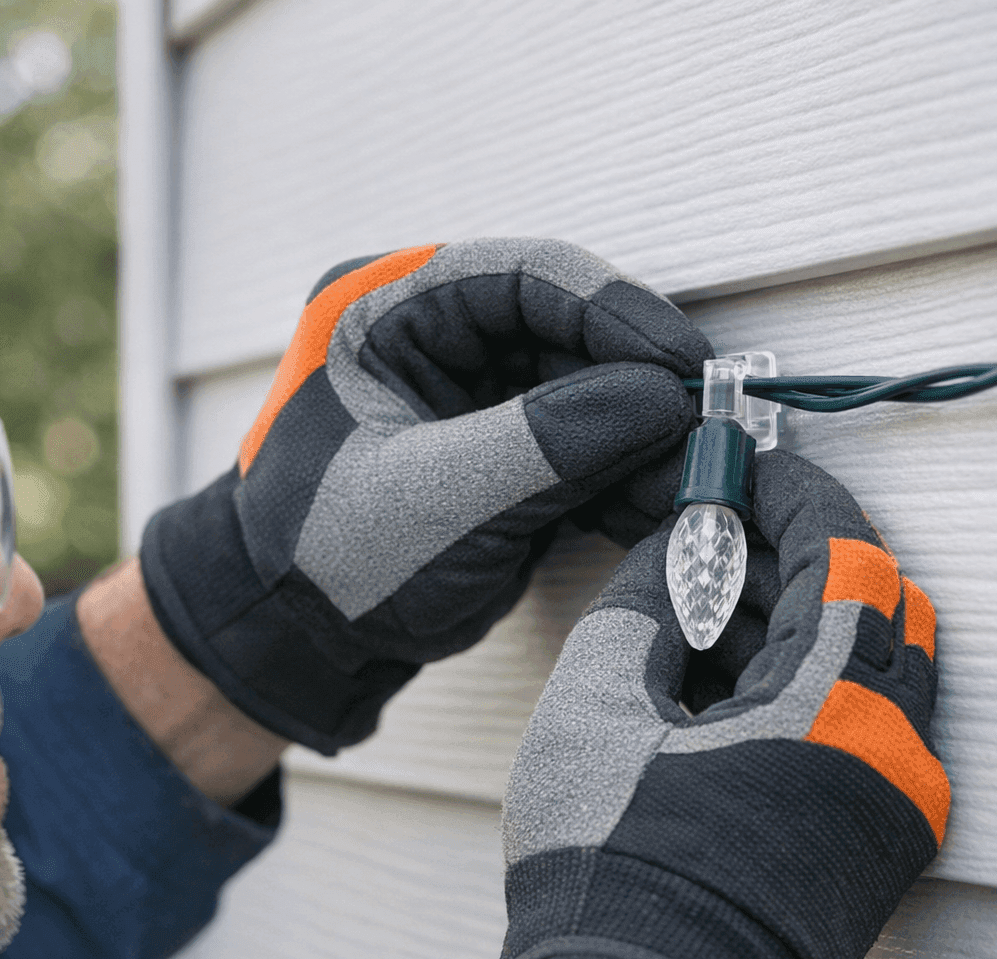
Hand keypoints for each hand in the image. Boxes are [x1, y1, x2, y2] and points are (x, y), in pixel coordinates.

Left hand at [141, 238, 710, 753]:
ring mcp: (477, 398)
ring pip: (587, 391)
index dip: (611, 310)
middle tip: (703, 427)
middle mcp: (436, 337)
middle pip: (567, 332)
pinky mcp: (507, 454)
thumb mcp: (435, 498)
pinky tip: (666, 505)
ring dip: (642, 437)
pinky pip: (583, 445)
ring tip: (693, 480)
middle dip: (637, 384)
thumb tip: (661, 398)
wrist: (293, 643)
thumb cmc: (326, 561)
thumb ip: (547, 442)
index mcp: (387, 310)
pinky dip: (625, 476)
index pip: (521, 277)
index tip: (679, 361)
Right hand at [487, 451, 947, 958]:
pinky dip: (805, 674)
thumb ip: (644, 604)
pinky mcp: (876, 831)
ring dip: (799, 613)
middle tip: (721, 533)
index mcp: (831, 710)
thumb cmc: (615, 880)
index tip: (754, 470)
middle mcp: (890, 750)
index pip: (848, 555)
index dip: (796, 498)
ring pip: (870, 659)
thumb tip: (677, 556)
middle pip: (874, 602)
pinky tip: (726, 670)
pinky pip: (861, 716)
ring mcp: (892, 796)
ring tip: (707, 603)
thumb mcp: (597, 707)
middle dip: (798, 551)